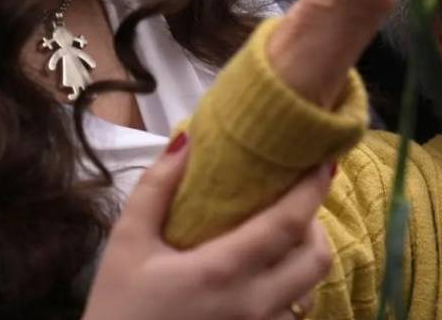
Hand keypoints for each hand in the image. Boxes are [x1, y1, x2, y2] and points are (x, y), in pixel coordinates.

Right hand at [83, 135, 333, 319]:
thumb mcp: (126, 245)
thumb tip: (187, 139)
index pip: (289, 223)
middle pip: (317, 260)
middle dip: (315, 228)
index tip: (323, 164)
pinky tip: (263, 285)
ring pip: (308, 293)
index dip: (313, 190)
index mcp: (223, 271)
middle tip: (293, 210)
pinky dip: (288, 297)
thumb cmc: (117, 310)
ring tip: (279, 248)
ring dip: (302, 266)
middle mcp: (253, 306)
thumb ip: (155, 189)